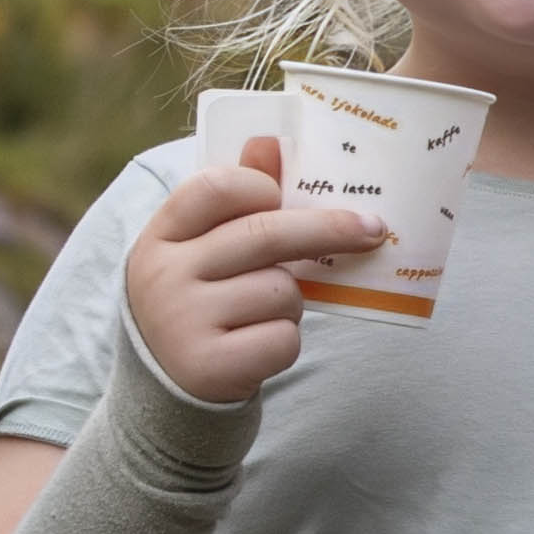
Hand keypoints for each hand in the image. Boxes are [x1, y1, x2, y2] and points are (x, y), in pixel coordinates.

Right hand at [124, 136, 387, 403]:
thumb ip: (236, 200)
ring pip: (281, 290)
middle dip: (328, 229)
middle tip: (374, 228)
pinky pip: (283, 338)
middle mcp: (164, 276)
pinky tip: (258, 348)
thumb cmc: (200, 305)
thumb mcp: (202, 253)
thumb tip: (270, 139)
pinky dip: (285, 342)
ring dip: (292, 303)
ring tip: (262, 315)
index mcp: (159, 237)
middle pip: (264, 235)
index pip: (214, 187)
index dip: (261, 186)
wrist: (165, 394)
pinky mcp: (208, 367)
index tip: (286, 196)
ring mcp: (183, 322)